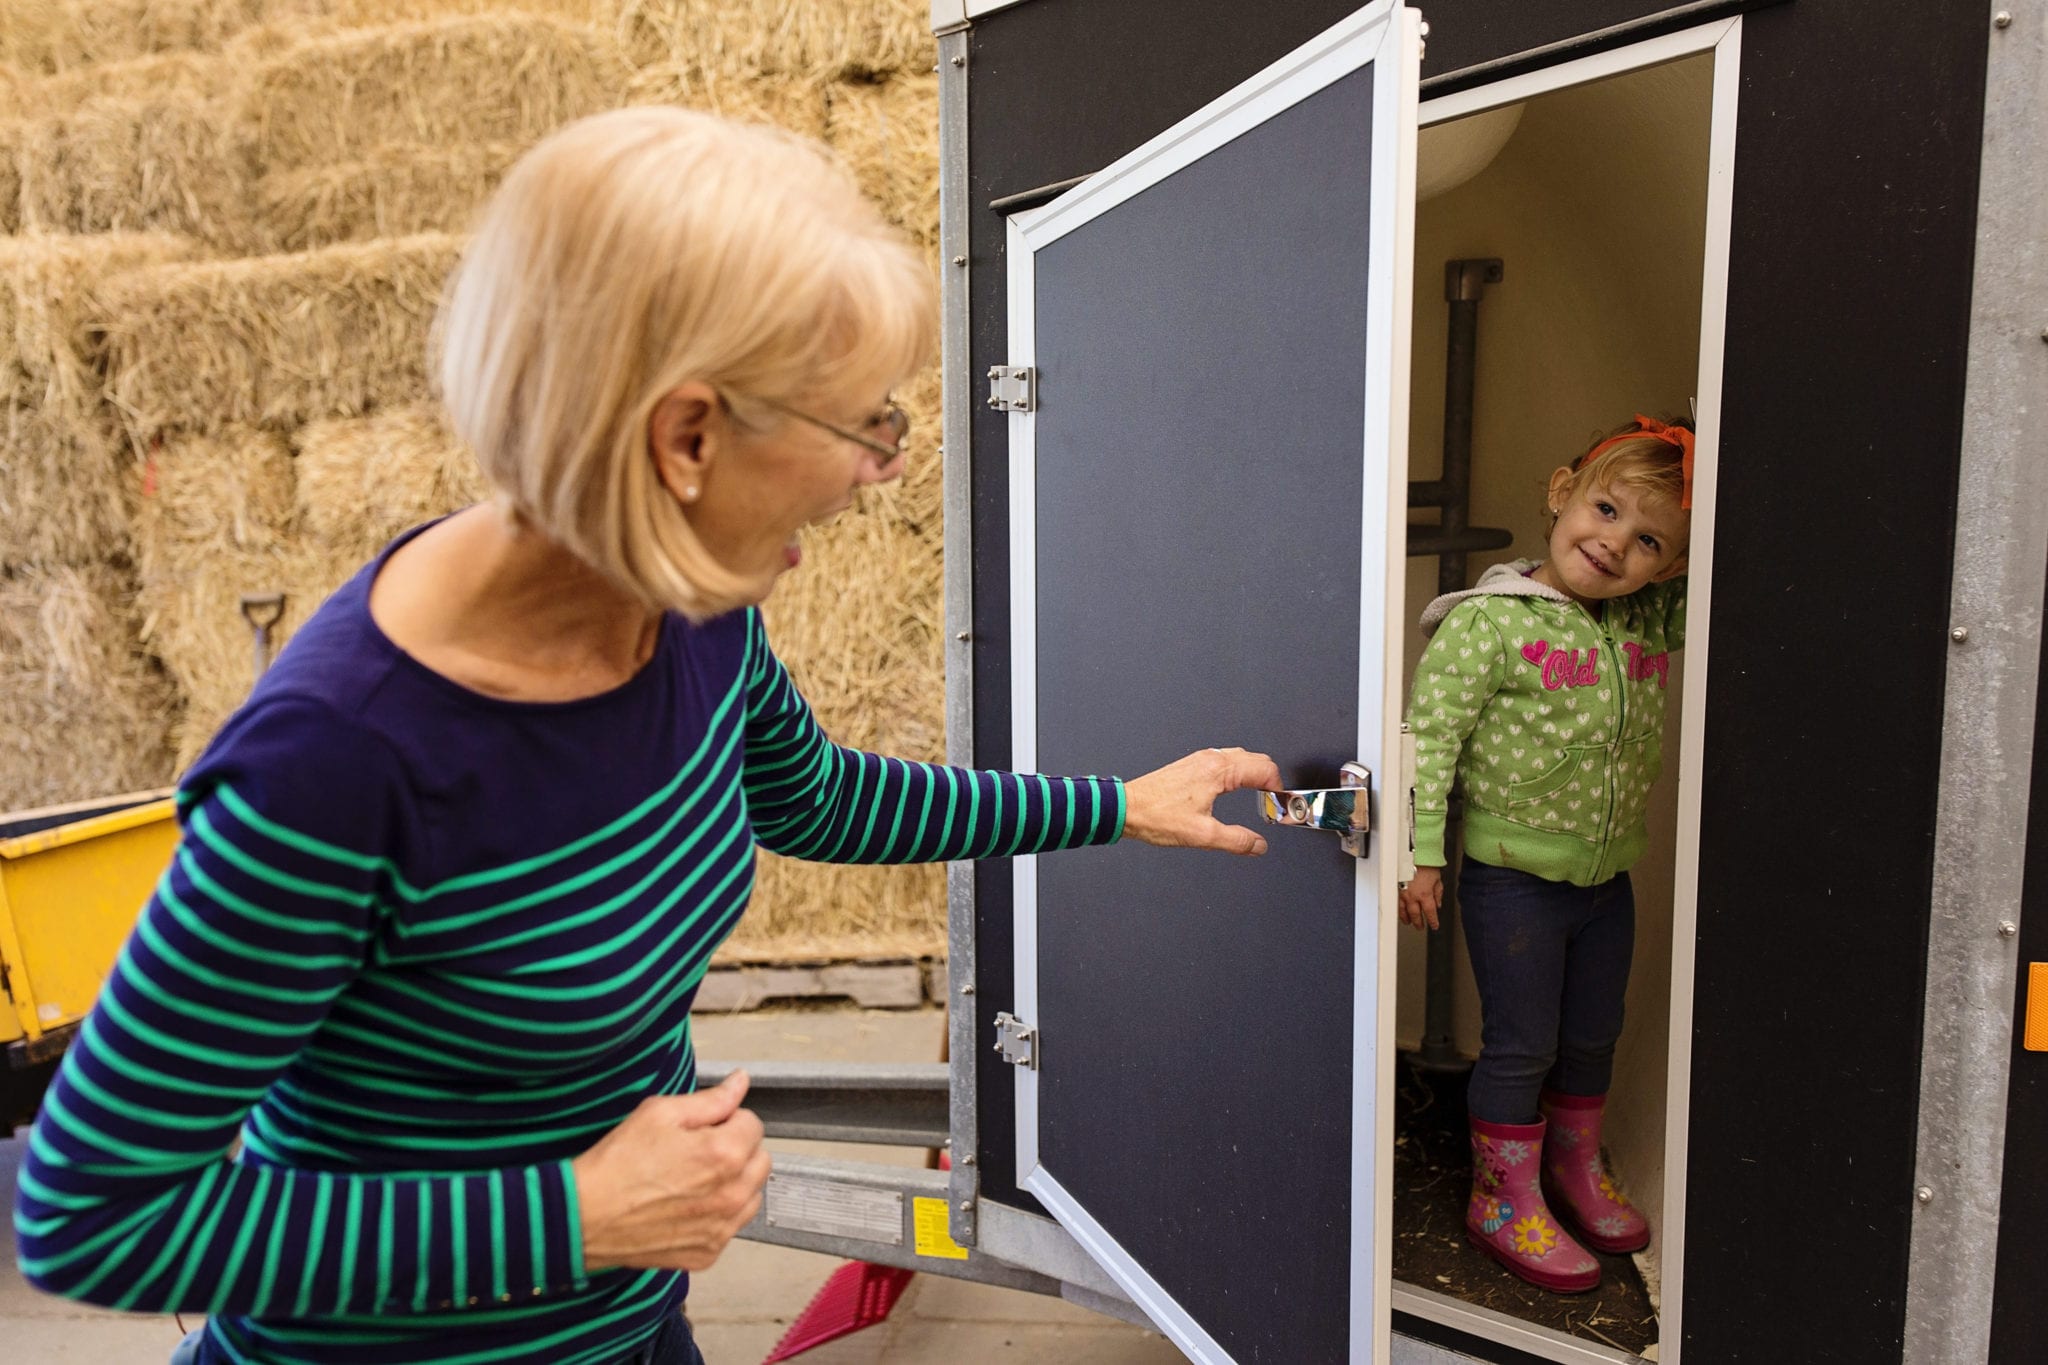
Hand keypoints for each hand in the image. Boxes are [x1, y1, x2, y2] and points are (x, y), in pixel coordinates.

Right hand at [572, 1071, 771, 1272]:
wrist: (584, 1217)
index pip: (753, 1125)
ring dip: (734, 1183)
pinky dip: (717, 1215)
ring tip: (693, 1179)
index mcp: (725, 1154)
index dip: (728, 1120)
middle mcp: (731, 1195)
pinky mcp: (708, 1253)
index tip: (705, 1127)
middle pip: (760, 1160)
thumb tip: (741, 1082)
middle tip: (700, 1150)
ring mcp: (721, 1228)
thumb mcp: (660, 1114)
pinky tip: (687, 1206)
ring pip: (751, 1195)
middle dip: (738, 1150)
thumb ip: (711, 1099)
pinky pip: (730, 1226)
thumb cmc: (618, 1163)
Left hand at [1122, 746, 1282, 856]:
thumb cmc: (1156, 816)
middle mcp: (1210, 759)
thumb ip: (1236, 840)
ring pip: (1240, 757)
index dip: (1279, 788)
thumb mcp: (1202, 835)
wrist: (1126, 808)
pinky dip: (1239, 771)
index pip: (1264, 769)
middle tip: (1274, 801)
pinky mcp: (1191, 765)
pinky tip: (1235, 787)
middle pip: (1256, 759)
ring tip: (1259, 794)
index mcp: (1218, 771)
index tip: (1281, 804)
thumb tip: (1258, 845)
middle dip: (1270, 778)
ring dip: (1255, 773)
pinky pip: (1225, 760)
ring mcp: (1200, 760)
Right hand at [1398, 866, 1442, 930]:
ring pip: (1404, 911)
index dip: (1432, 921)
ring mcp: (1404, 893)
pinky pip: (1397, 903)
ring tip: (1408, 922)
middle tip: (1420, 927)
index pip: (1430, 913)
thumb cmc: (1426, 864)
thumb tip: (1438, 903)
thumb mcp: (1438, 880)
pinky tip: (1400, 911)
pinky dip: (1399, 909)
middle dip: (1419, 922)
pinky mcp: (1397, 888)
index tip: (1434, 925)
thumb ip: (1438, 894)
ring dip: (1407, 918)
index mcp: (1425, 895)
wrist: (1414, 854)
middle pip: (1416, 914)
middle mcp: (1413, 896)